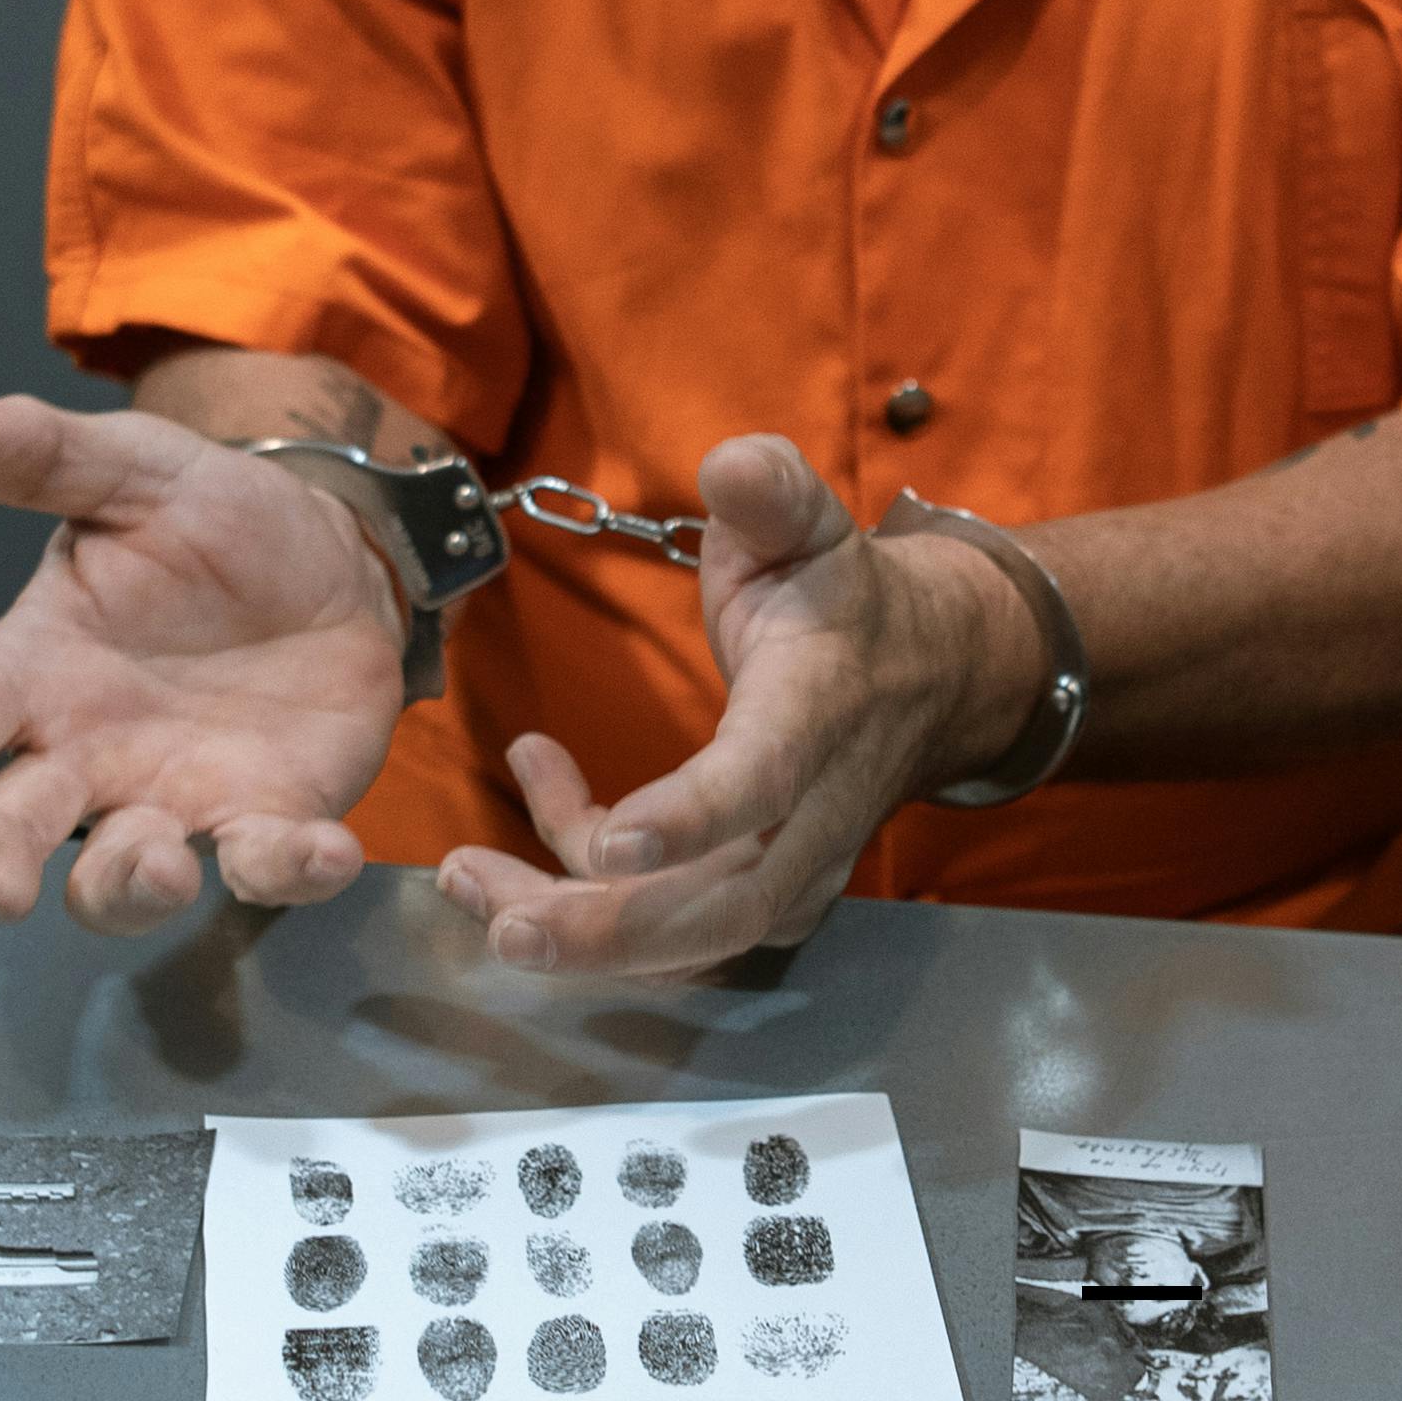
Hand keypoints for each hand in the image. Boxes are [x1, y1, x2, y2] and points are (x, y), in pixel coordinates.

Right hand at [0, 398, 409, 931]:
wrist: (340, 560)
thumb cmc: (217, 524)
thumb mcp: (136, 471)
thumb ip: (41, 456)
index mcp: (36, 670)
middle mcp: (88, 755)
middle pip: (8, 831)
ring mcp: (174, 799)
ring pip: (120, 880)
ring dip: (129, 888)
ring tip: (159, 865)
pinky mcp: (264, 819)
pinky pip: (265, 864)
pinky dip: (288, 869)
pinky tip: (323, 850)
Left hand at [434, 433, 1044, 973]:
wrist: (930, 673)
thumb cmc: (840, 594)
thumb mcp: (813, 523)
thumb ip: (774, 491)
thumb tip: (731, 463)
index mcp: (818, 713)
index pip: (763, 781)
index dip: (691, 820)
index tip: (611, 845)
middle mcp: (813, 813)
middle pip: (722, 904)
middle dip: (610, 930)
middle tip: (504, 927)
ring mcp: (790, 869)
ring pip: (690, 938)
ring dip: (579, 934)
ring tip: (471, 884)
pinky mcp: (759, 895)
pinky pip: (671, 925)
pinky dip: (587, 892)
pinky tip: (538, 791)